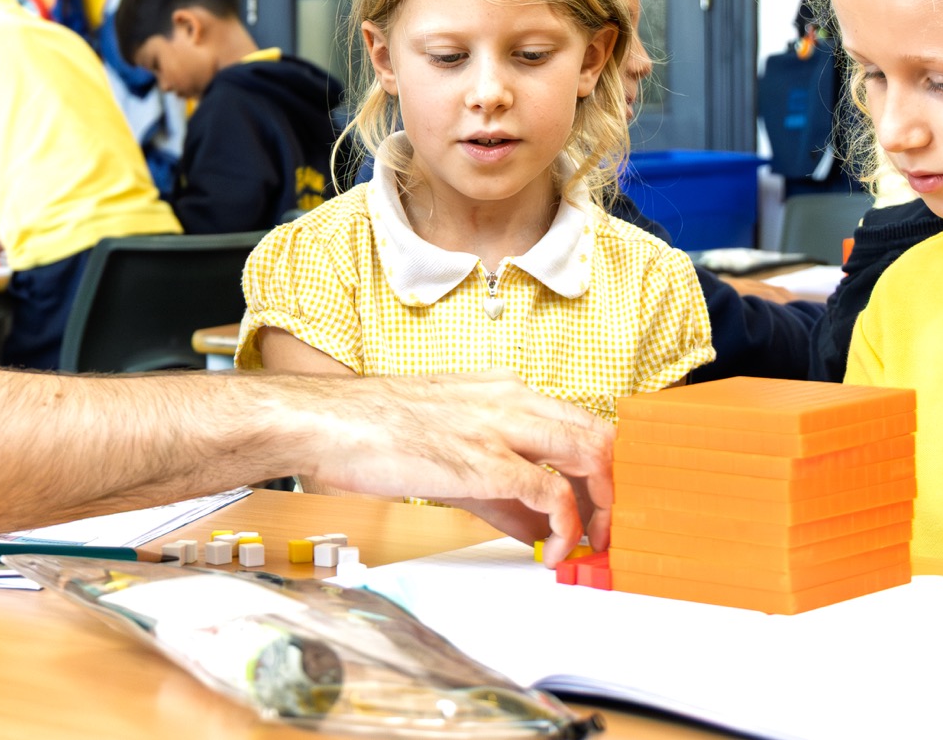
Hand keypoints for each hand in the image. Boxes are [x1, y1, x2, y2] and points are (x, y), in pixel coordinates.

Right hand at [283, 370, 612, 565]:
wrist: (328, 421)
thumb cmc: (375, 431)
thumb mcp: (450, 447)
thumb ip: (499, 485)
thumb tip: (535, 523)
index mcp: (505, 390)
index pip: (581, 421)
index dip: (601, 468)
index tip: (601, 504)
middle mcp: (512, 399)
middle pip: (599, 435)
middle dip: (614, 489)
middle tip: (606, 530)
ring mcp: (501, 427)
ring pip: (591, 456)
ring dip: (601, 508)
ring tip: (589, 544)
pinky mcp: (486, 462)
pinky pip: (553, 495)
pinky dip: (566, 529)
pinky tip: (551, 552)